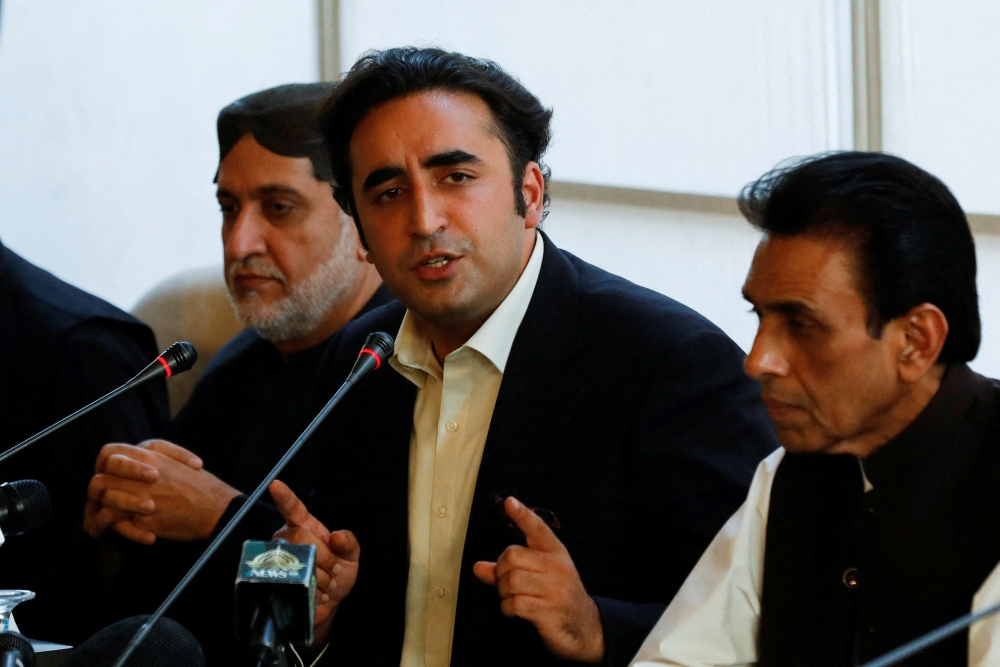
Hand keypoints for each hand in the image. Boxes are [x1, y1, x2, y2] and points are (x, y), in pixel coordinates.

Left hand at [84, 439, 238, 543]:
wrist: (217, 509)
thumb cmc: (199, 485)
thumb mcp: (178, 457)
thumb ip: (153, 451)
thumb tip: (128, 459)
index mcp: (151, 457)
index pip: (108, 454)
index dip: (103, 466)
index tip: (107, 476)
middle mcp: (143, 475)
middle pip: (99, 481)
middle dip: (96, 495)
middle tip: (98, 504)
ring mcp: (143, 498)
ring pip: (104, 504)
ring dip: (99, 515)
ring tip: (99, 524)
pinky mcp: (146, 520)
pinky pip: (117, 524)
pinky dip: (115, 530)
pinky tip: (116, 533)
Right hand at [270, 480, 359, 646]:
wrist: (328, 602)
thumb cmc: (337, 572)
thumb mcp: (350, 556)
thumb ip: (349, 542)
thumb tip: (336, 536)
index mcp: (304, 527)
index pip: (293, 509)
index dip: (284, 497)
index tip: (275, 485)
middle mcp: (287, 540)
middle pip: (302, 537)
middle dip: (325, 557)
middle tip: (333, 569)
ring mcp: (278, 561)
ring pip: (300, 562)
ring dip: (322, 577)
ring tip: (325, 582)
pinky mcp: (276, 583)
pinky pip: (296, 584)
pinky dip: (314, 591)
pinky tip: (317, 593)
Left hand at [473, 497, 603, 662]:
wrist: (584, 626)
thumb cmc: (555, 595)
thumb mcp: (537, 576)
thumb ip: (507, 570)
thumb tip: (478, 567)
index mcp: (555, 552)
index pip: (537, 528)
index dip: (522, 515)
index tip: (509, 502)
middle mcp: (556, 566)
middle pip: (512, 556)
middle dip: (500, 571)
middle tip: (506, 583)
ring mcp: (555, 589)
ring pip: (511, 580)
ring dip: (503, 591)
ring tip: (511, 597)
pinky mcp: (549, 610)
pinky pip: (515, 603)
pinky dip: (507, 608)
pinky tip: (515, 610)